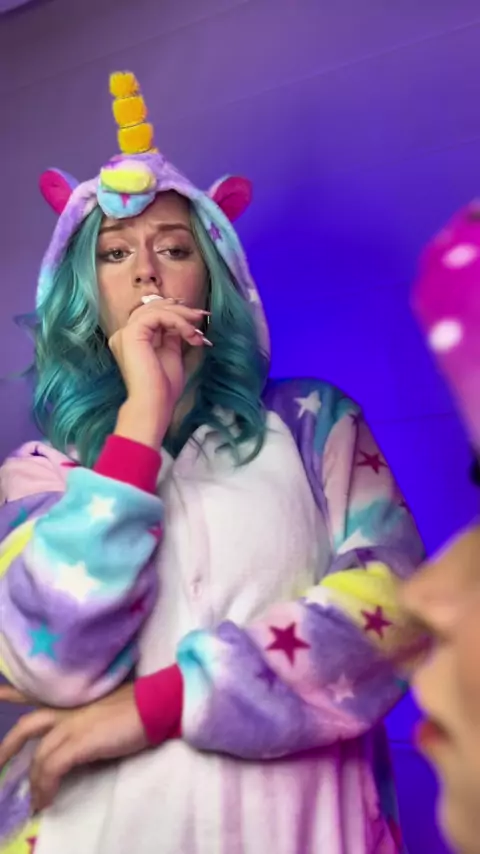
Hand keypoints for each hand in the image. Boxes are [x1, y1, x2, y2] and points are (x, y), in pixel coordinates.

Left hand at [0, 683, 147, 811]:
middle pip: (29, 725)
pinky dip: (46, 786)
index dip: (14, 693)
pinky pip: (53, 768)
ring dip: (35, 782)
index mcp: (75, 700)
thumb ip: (90, 718)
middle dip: (8, 746)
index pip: (38, 695)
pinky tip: (47, 799)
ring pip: (40, 755)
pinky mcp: (80, 742)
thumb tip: (85, 739)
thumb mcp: (107, 708)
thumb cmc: (140, 705)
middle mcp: (69, 709)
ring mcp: (73, 724)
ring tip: (35, 801)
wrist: (155, 704)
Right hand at [110, 298, 209, 434]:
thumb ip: (172, 335)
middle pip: (151, 307)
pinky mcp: (131, 334)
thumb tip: (181, 319)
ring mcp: (125, 334)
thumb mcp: (171, 353)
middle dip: (179, 309)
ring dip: (181, 316)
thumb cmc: (163, 387)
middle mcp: (124, 335)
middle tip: (201, 315)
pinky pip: (158, 316)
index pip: (151, 314)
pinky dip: (177, 322)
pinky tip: (190, 334)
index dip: (174, 310)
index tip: (196, 316)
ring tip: (197, 330)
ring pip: (155, 309)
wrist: (155, 403)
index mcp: (132, 341)